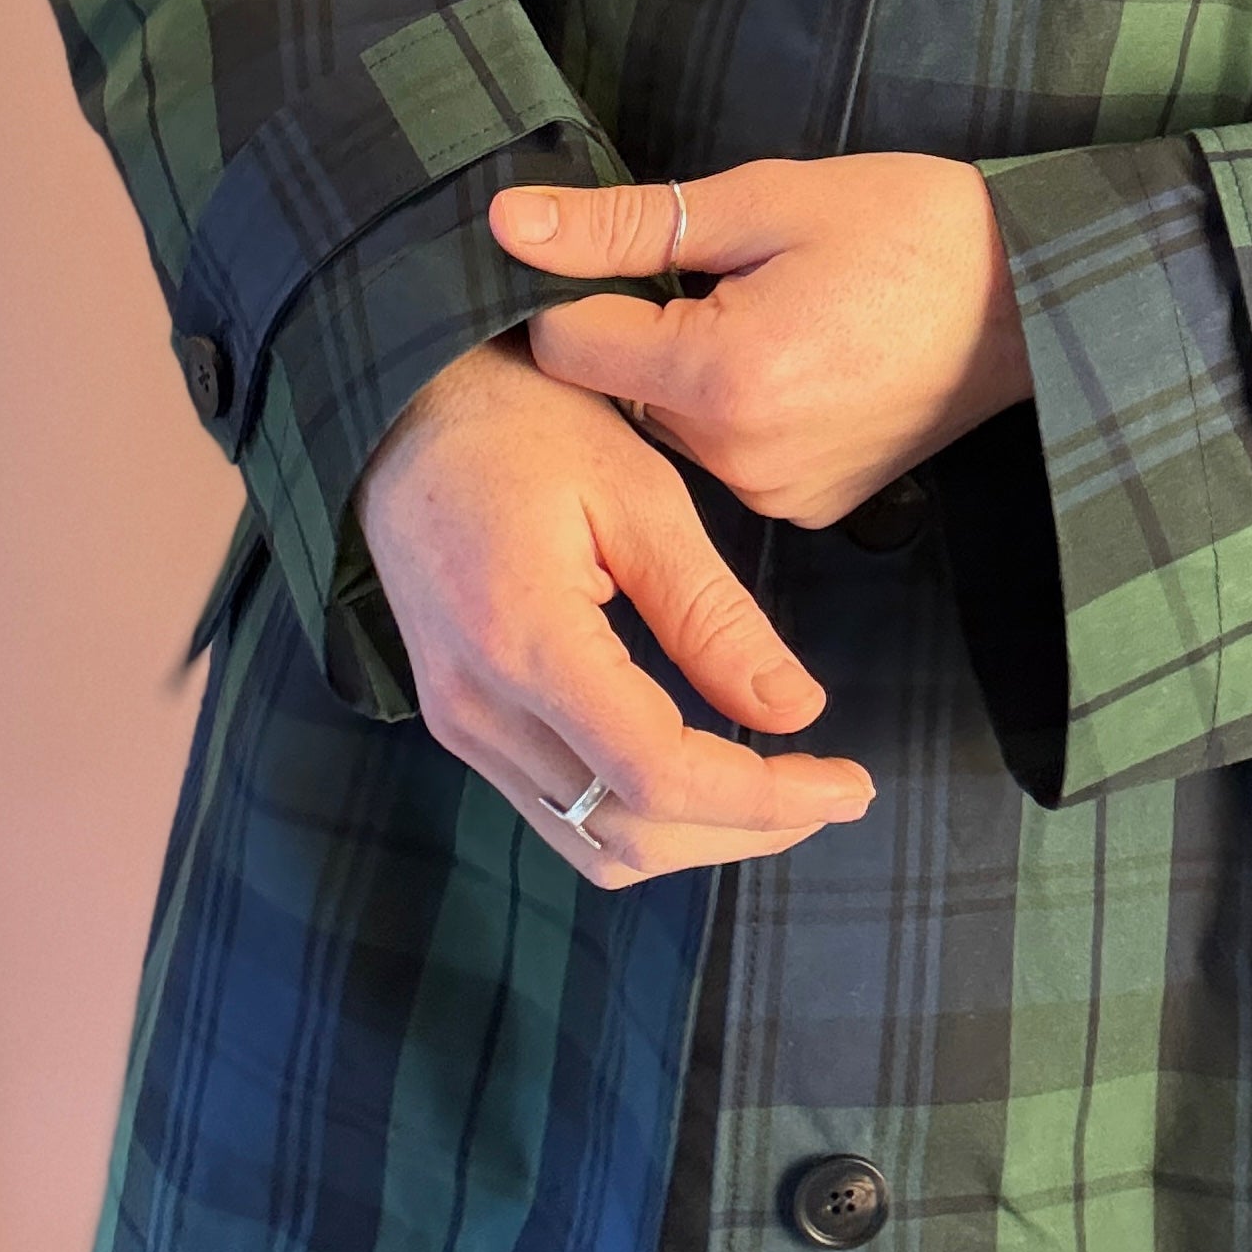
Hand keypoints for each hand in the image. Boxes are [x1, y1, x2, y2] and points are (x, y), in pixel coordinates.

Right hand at [355, 331, 874, 888]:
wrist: (405, 406)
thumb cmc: (523, 423)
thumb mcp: (638, 497)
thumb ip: (712, 614)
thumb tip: (795, 711)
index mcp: (524, 639)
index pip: (656, 774)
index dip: (763, 800)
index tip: (846, 783)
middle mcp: (477, 705)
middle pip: (626, 835)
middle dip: (744, 830)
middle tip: (833, 791)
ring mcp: (458, 721)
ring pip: (590, 844)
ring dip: (694, 838)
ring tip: (780, 793)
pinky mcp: (460, 719)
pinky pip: (558, 811)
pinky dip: (641, 814)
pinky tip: (703, 771)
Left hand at [487, 155, 1031, 526]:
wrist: (1034, 298)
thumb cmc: (910, 229)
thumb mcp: (762, 199)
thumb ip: (623, 226)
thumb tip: (508, 224)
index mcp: (720, 375)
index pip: (566, 347)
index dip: (580, 291)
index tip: (627, 255)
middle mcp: (739, 458)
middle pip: (616, 393)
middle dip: (639, 335)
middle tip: (716, 280)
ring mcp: (777, 494)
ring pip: (668, 427)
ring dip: (687, 374)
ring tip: (770, 317)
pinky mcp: (809, 508)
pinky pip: (725, 456)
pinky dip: (736, 410)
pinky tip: (796, 362)